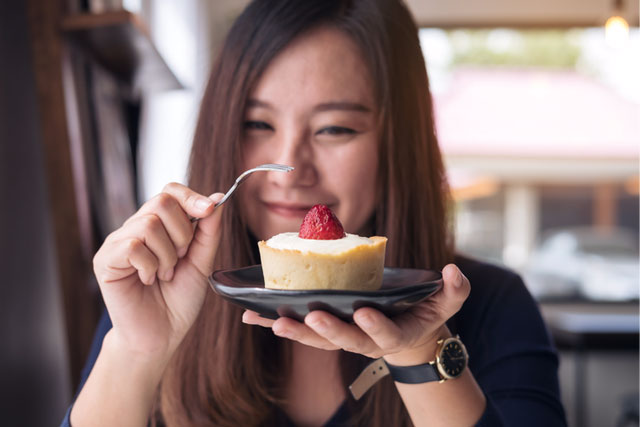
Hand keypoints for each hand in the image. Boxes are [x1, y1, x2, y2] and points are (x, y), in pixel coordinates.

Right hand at [92, 183, 224, 361]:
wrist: (161, 336)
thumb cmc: (179, 300)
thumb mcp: (202, 262)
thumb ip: (208, 231)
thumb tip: (216, 197)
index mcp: (159, 226)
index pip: (170, 191)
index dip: (190, 197)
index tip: (209, 210)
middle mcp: (136, 228)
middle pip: (162, 202)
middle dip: (182, 233)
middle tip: (180, 259)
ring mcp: (119, 242)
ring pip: (149, 224)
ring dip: (167, 254)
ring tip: (164, 275)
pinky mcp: (106, 260)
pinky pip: (133, 246)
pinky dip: (150, 265)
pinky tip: (147, 280)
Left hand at [242, 264, 469, 364]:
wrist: (406, 330)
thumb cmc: (424, 311)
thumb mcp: (444, 302)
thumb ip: (453, 291)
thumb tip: (454, 272)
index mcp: (394, 335)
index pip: (386, 335)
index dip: (376, 326)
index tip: (365, 312)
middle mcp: (365, 341)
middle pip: (345, 341)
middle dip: (328, 330)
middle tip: (311, 316)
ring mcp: (343, 337)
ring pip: (317, 339)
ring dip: (295, 331)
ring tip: (272, 322)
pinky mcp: (326, 330)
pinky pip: (300, 329)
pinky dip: (277, 323)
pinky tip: (253, 316)